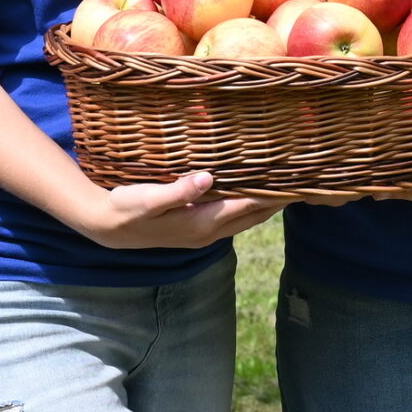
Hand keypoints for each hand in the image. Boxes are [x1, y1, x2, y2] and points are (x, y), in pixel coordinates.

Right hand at [78, 172, 287, 249]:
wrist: (108, 227)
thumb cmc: (128, 208)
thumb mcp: (149, 199)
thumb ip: (178, 191)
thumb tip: (207, 178)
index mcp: (202, 223)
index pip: (248, 206)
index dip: (272, 194)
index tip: (295, 179)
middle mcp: (208, 232)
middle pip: (254, 216)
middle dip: (278, 201)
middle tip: (303, 181)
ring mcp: (203, 233)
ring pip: (245, 219)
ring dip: (266, 205)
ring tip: (286, 186)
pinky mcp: (197, 229)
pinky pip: (233, 218)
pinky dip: (249, 206)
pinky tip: (253, 192)